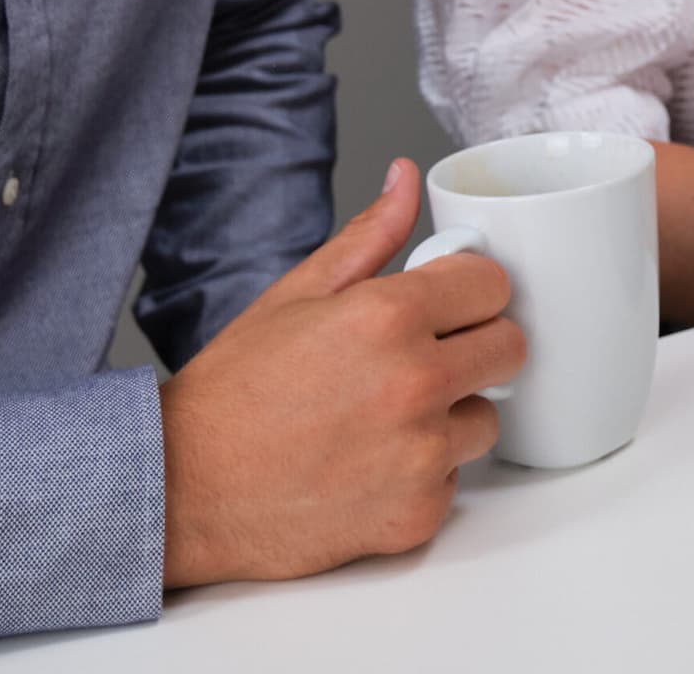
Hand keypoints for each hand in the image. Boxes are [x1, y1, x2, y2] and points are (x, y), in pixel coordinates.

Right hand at [159, 158, 525, 587]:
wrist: (183, 486)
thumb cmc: (235, 388)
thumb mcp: (298, 291)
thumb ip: (370, 234)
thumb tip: (406, 178)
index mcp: (390, 316)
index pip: (493, 284)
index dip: (468, 289)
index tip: (446, 301)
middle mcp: (415, 383)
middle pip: (509, 347)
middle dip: (475, 342)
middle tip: (426, 353)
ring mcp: (420, 455)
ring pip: (486, 417)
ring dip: (452, 412)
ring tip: (387, 413)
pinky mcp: (416, 515)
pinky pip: (454, 479)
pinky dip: (423, 472)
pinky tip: (371, 461)